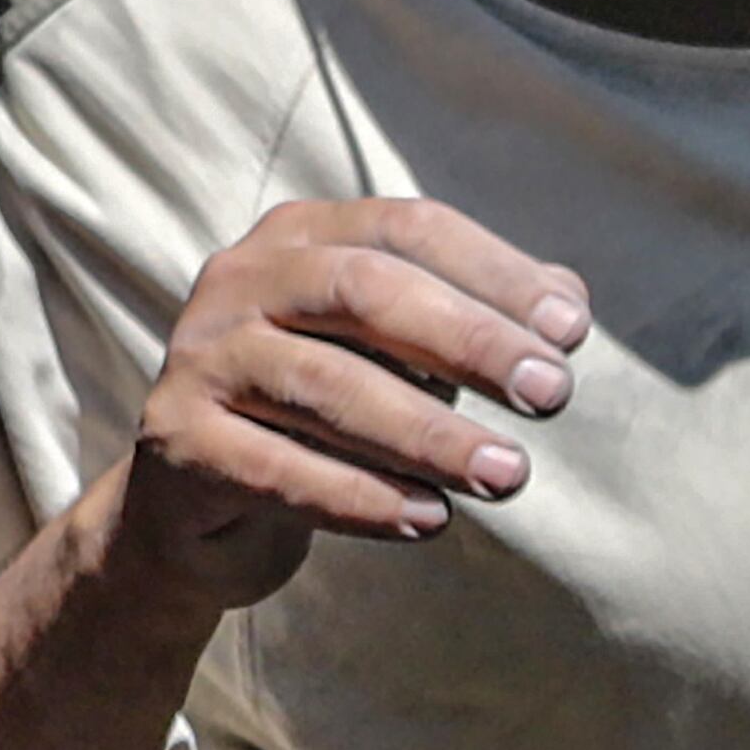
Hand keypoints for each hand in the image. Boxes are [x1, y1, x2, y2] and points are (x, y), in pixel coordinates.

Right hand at [112, 199, 588, 612]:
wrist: (200, 501)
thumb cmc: (329, 409)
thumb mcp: (401, 352)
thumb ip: (476, 317)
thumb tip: (569, 302)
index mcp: (304, 236)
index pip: (407, 229)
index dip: (495, 274)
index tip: (574, 333)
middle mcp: (242, 278)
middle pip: (365, 291)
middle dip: (470, 342)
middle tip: (553, 396)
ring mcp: (201, 355)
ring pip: (326, 386)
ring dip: (429, 434)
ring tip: (509, 475)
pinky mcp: (175, 436)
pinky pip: (278, 467)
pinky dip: (361, 497)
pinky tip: (429, 520)